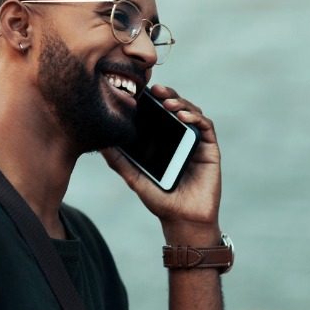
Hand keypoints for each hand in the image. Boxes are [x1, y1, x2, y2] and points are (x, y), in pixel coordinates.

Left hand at [101, 84, 221, 244]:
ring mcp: (195, 141)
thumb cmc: (159, 199)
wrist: (182, 220)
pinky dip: (195, 118)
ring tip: (167, 102)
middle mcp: (179, 136)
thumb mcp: (134, 177)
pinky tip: (183, 116)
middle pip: (175, 106)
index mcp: (162, 139)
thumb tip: (99, 143)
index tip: (138, 91)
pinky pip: (205, 127)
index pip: (157, 112)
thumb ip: (118, 161)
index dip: (150, 99)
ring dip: (180, 103)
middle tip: (154, 89)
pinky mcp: (209, 148)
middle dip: (166, 94)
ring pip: (191, 111)